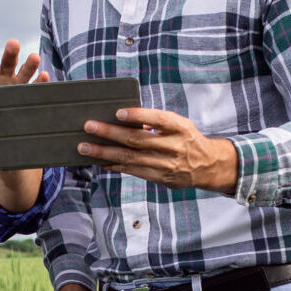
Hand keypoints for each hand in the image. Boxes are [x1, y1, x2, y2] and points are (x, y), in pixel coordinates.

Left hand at [0, 39, 48, 129]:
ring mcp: (16, 83)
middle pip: (7, 61)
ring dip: (29, 64)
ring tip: (35, 57)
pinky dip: (40, 81)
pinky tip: (45, 76)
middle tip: (13, 43)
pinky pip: (35, 86)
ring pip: (24, 71)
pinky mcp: (27, 93)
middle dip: (11, 52)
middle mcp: (2, 76)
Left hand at [76, 107, 237, 192]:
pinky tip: (99, 160)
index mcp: (180, 127)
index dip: (138, 116)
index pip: (158, 119)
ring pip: (130, 158)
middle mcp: (173, 146)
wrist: (206, 166)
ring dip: (104, 152)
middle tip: (89, 126)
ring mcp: (166, 165)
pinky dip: (114, 165)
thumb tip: (123, 117)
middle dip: (110, 133)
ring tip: (84, 147)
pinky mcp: (160, 178)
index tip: (118, 112)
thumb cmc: (186, 138)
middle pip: (137, 140)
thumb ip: (156, 121)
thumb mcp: (179, 124)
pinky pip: (132, 171)